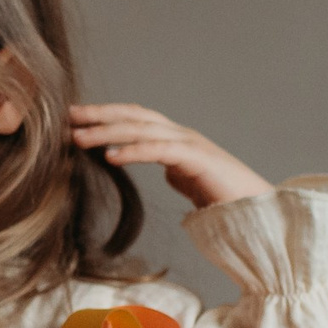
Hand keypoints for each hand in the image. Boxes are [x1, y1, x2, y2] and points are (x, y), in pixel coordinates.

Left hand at [71, 104, 270, 208]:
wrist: (258, 213)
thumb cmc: (225, 200)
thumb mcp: (190, 183)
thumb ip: (176, 173)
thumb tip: (165, 172)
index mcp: (177, 139)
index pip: (136, 119)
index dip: (106, 115)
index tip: (76, 118)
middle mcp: (183, 136)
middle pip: (135, 116)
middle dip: (100, 114)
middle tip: (68, 116)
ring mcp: (192, 145)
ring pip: (143, 130)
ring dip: (108, 132)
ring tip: (79, 138)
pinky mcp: (199, 161)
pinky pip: (161, 151)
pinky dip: (134, 152)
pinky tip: (111, 158)